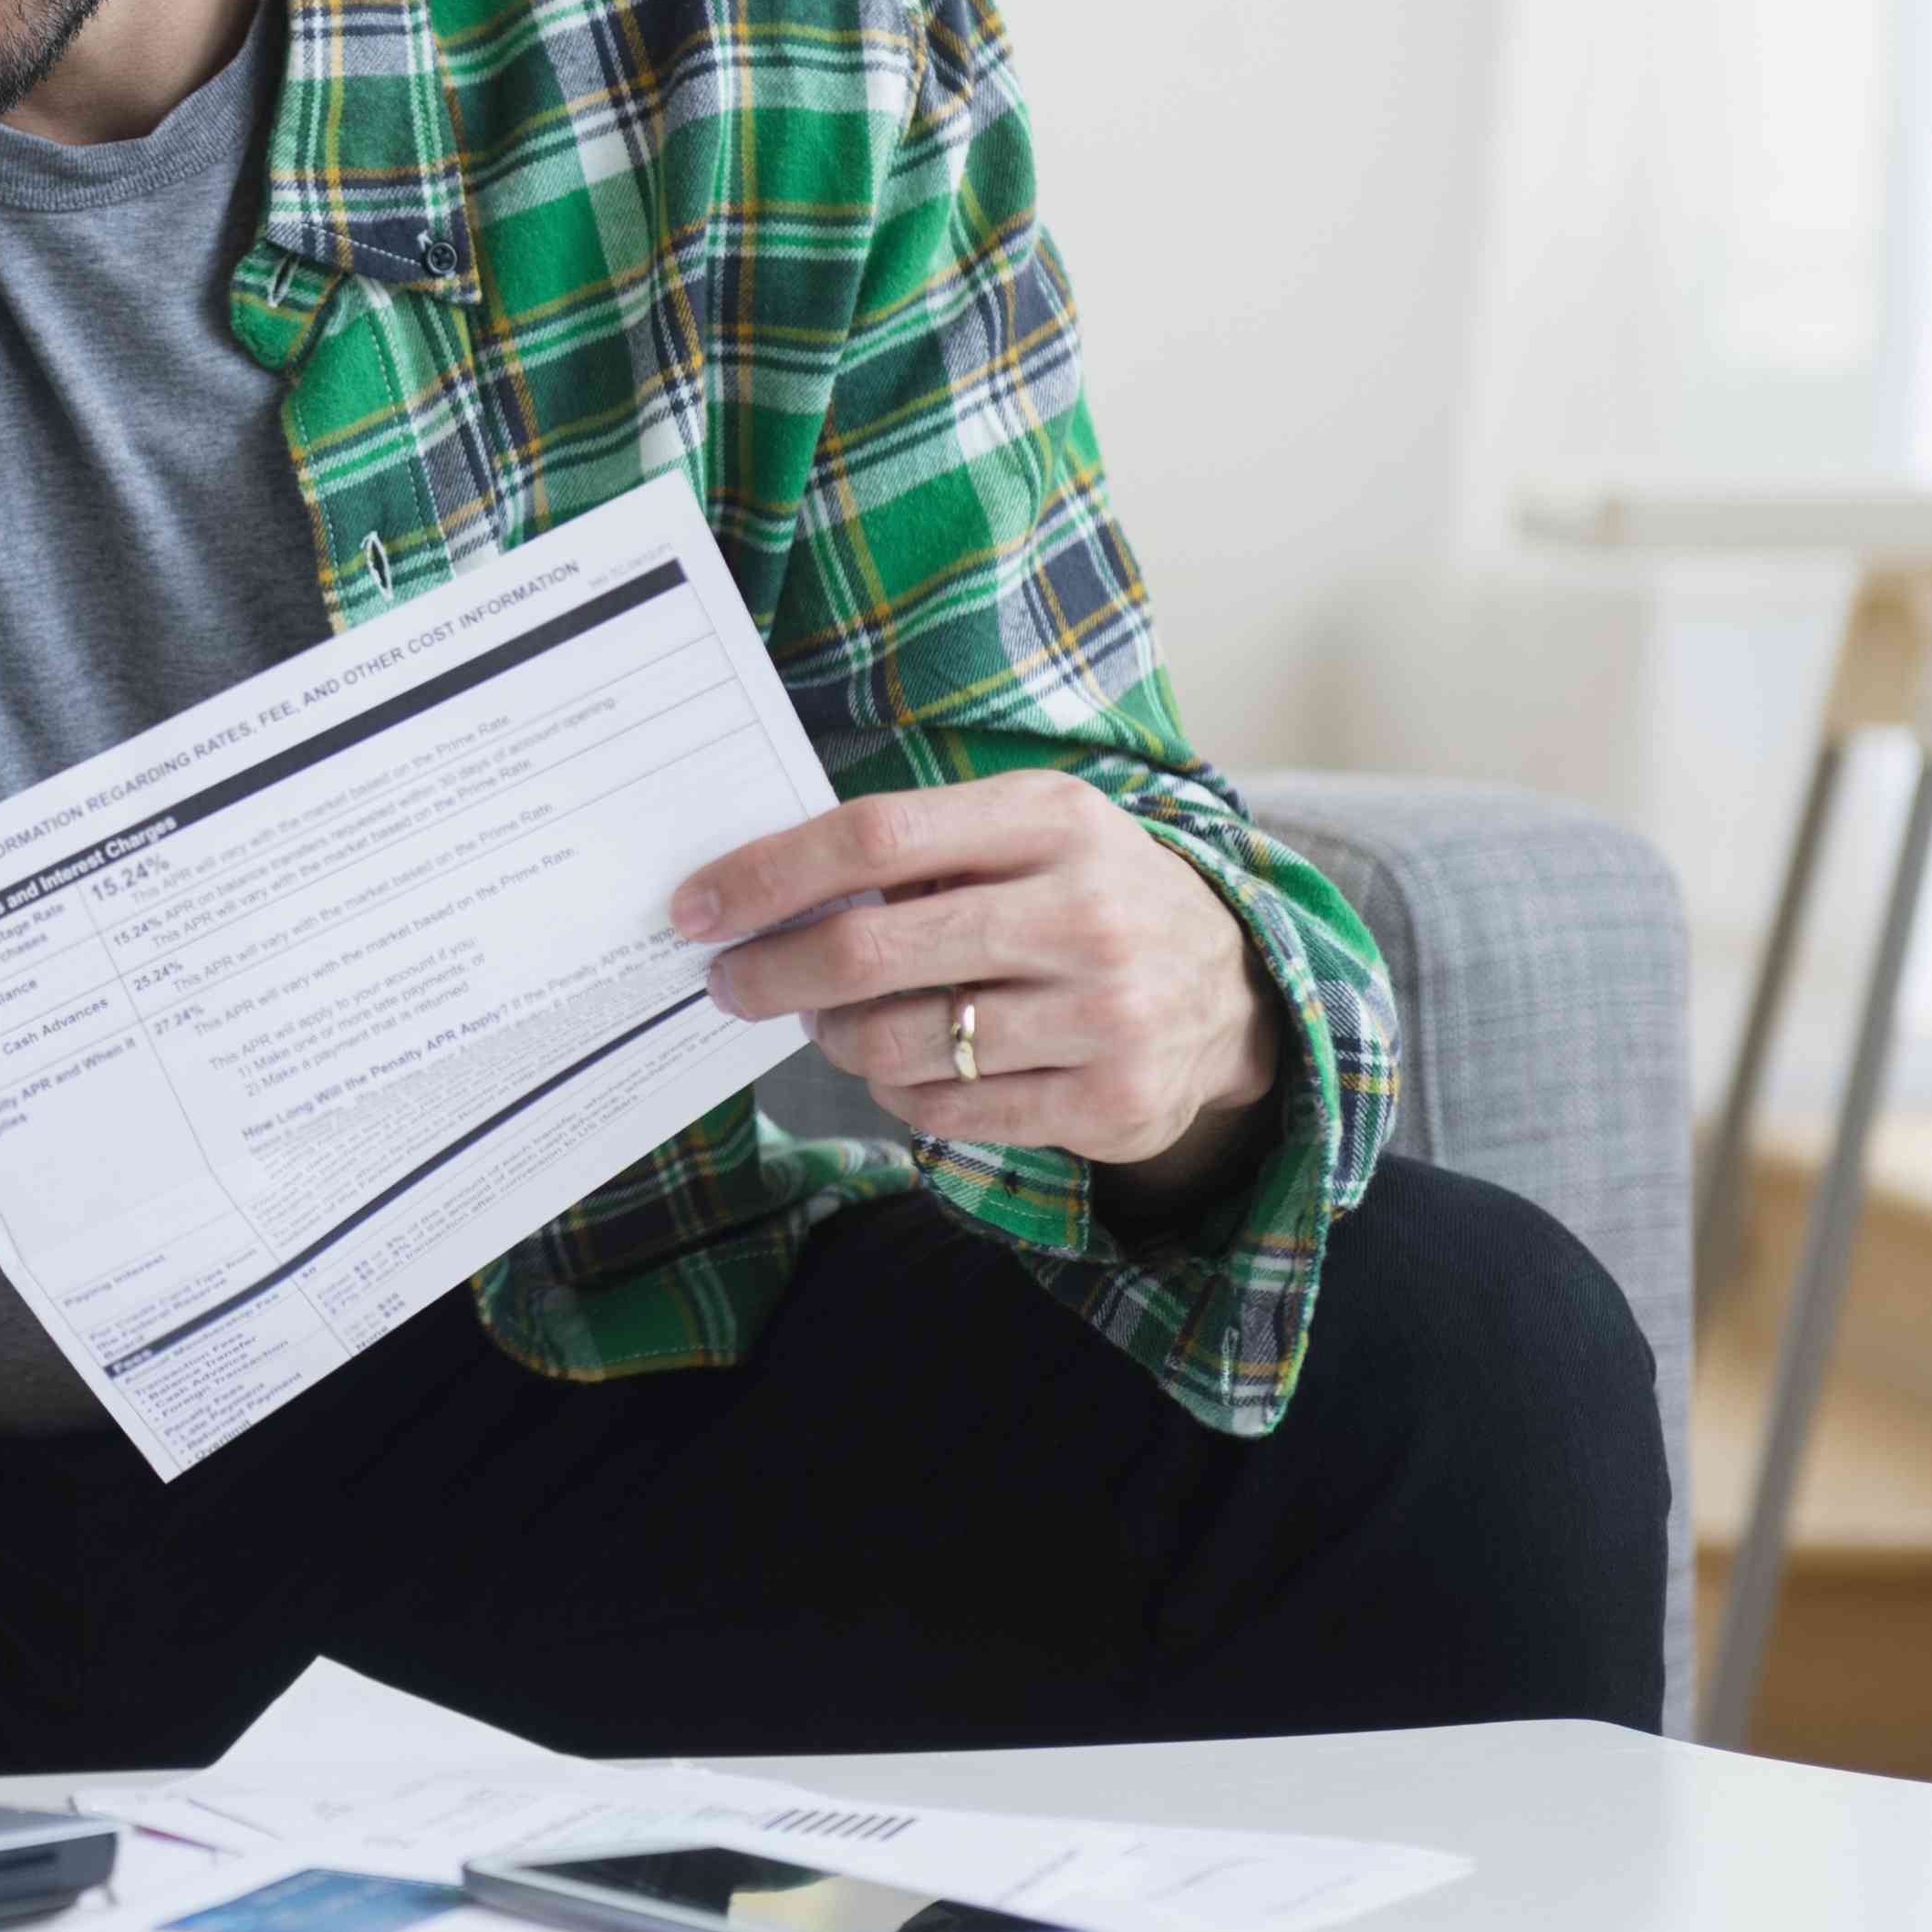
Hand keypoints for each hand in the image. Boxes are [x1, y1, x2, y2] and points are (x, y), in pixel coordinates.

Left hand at [670, 772, 1278, 1206]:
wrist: (1234, 989)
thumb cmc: (1088, 894)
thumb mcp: (1026, 833)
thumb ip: (915, 851)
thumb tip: (762, 892)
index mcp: (1053, 820)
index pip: (875, 838)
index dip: (769, 874)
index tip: (697, 906)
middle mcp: (1086, 914)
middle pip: (871, 950)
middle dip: (772, 972)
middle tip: (729, 984)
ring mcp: (1105, 1016)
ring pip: (898, 1043)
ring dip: (836, 1038)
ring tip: (833, 1023)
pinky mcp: (1110, 1103)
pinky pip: (945, 1110)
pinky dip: (900, 1092)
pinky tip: (909, 1065)